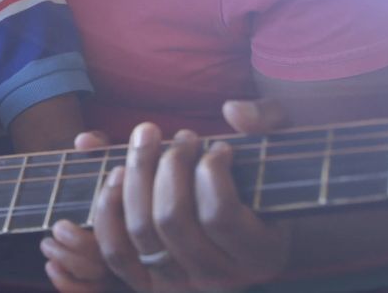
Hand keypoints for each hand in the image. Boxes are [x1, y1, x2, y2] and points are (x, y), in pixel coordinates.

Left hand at [42, 100, 291, 292]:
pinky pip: (114, 250)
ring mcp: (178, 284)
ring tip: (147, 142)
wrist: (242, 221)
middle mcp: (218, 279)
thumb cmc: (258, 178)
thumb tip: (234, 112)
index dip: (211, 171)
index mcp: (260, 254)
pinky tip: (117, 172)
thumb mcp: (280, 145)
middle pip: (172, 219)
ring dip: (136, 176)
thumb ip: (268, 119)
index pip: (220, 215)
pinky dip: (107, 208)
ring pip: (141, 230)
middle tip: (182, 137)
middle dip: (169, 165)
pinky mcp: (145, 283)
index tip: (219, 145)